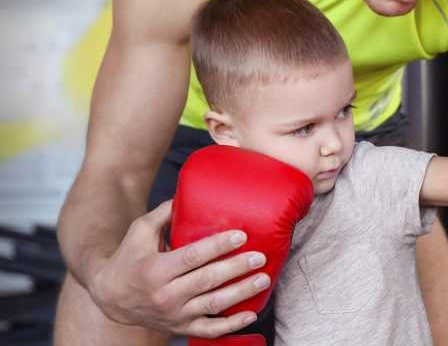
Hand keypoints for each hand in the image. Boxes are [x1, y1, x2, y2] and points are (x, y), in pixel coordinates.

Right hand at [89, 200, 270, 337]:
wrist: (109, 297)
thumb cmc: (128, 258)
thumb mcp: (139, 232)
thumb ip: (163, 213)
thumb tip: (187, 193)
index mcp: (155, 269)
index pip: (193, 257)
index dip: (218, 246)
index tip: (241, 235)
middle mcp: (165, 295)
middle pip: (207, 280)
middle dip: (237, 268)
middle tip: (260, 257)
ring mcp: (174, 314)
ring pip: (213, 305)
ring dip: (241, 293)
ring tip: (263, 279)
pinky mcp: (180, 327)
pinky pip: (209, 330)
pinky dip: (231, 325)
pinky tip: (251, 314)